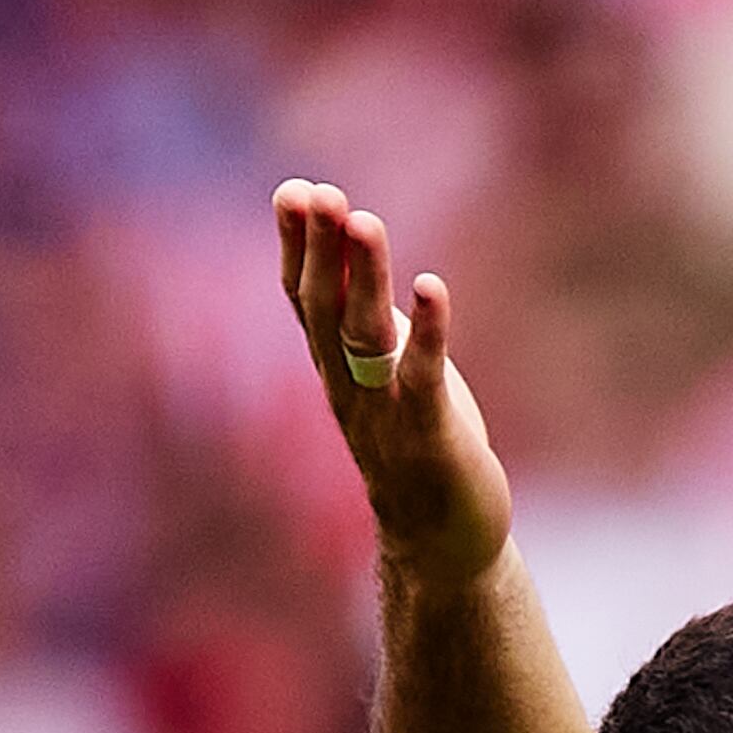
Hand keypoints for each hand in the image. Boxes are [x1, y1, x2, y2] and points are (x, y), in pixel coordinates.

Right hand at [274, 179, 508, 589]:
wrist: (440, 542)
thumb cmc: (416, 444)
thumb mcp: (383, 374)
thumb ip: (365, 320)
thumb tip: (350, 252)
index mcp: (336, 368)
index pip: (304, 298)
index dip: (295, 246)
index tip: (292, 190)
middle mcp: (350, 387)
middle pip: (325, 308)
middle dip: (321, 248)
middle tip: (320, 192)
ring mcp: (385, 412)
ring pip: (366, 335)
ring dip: (366, 277)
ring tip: (365, 220)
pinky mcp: (430, 436)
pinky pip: (423, 378)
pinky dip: (428, 331)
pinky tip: (431, 285)